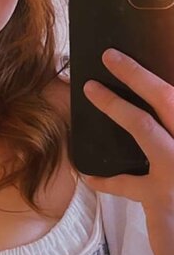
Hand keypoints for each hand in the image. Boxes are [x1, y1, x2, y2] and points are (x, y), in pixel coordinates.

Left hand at [82, 48, 173, 254]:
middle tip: (111, 56)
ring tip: (90, 90)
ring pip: (145, 128)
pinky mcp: (163, 198)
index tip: (131, 60)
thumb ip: (173, 139)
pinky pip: (125, 181)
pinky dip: (105, 178)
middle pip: (170, 100)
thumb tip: (156, 119)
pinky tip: (88, 176)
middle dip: (138, 74)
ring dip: (115, 106)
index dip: (155, 78)